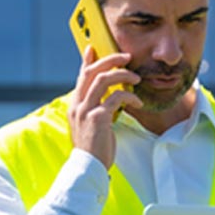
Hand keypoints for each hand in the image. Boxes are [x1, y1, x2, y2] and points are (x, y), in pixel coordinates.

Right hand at [68, 46, 142, 169]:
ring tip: (136, 78)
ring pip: (103, 80)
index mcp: (76, 105)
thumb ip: (96, 109)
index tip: (92, 48)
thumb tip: (109, 98)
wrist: (88, 167)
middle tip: (126, 57)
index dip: (87, 61)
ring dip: (122, 75)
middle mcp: (78, 104)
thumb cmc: (95, 148)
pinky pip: (115, 98)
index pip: (81, 77)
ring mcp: (86, 110)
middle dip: (110, 60)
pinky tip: (138, 102)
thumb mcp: (92, 125)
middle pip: (92, 72)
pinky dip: (129, 96)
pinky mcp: (98, 118)